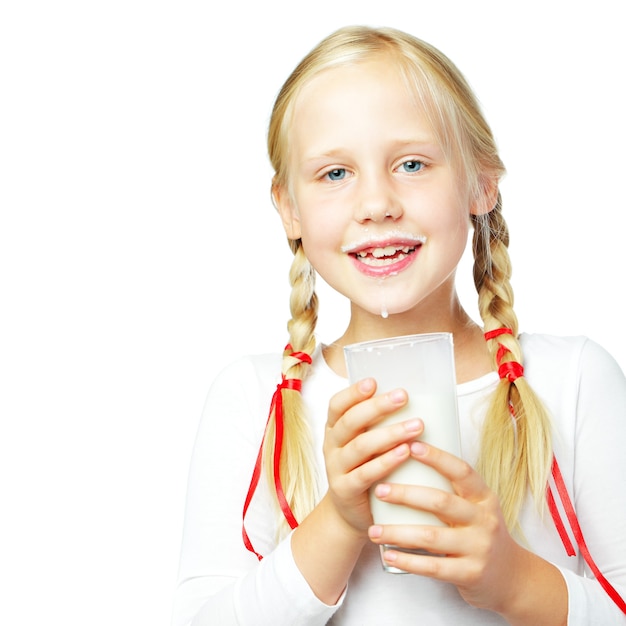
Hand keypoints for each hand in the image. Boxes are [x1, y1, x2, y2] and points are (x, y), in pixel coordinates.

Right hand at [322, 378, 424, 535]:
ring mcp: (336, 468)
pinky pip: (365, 474)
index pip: (337, 405)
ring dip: (389, 433)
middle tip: (403, 396)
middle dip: (377, 407)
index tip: (374, 381)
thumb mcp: (364, 443)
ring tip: (416, 425)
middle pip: (350, 421)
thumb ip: (378, 423)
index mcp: (334, 428)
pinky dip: (386, 462)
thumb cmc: (364, 468)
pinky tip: (405, 452)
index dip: (353, 393)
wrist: (348, 514)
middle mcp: (332, 445)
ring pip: (360, 446)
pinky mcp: (346, 490)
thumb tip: (415, 396)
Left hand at [367, 440, 524, 613]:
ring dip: (398, 532)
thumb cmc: (480, 533)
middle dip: (406, 495)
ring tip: (374, 531)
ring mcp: (479, 548)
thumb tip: (407, 458)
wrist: (512, 578)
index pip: (461, 471)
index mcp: (484, 497)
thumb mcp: (475, 507)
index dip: (436, 457)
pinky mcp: (470, 574)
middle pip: (441, 502)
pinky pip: (434, 566)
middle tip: (379, 490)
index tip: (410, 445)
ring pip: (432, 536)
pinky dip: (408, 560)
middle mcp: (484, 520)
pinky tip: (389, 555)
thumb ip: (450, 488)